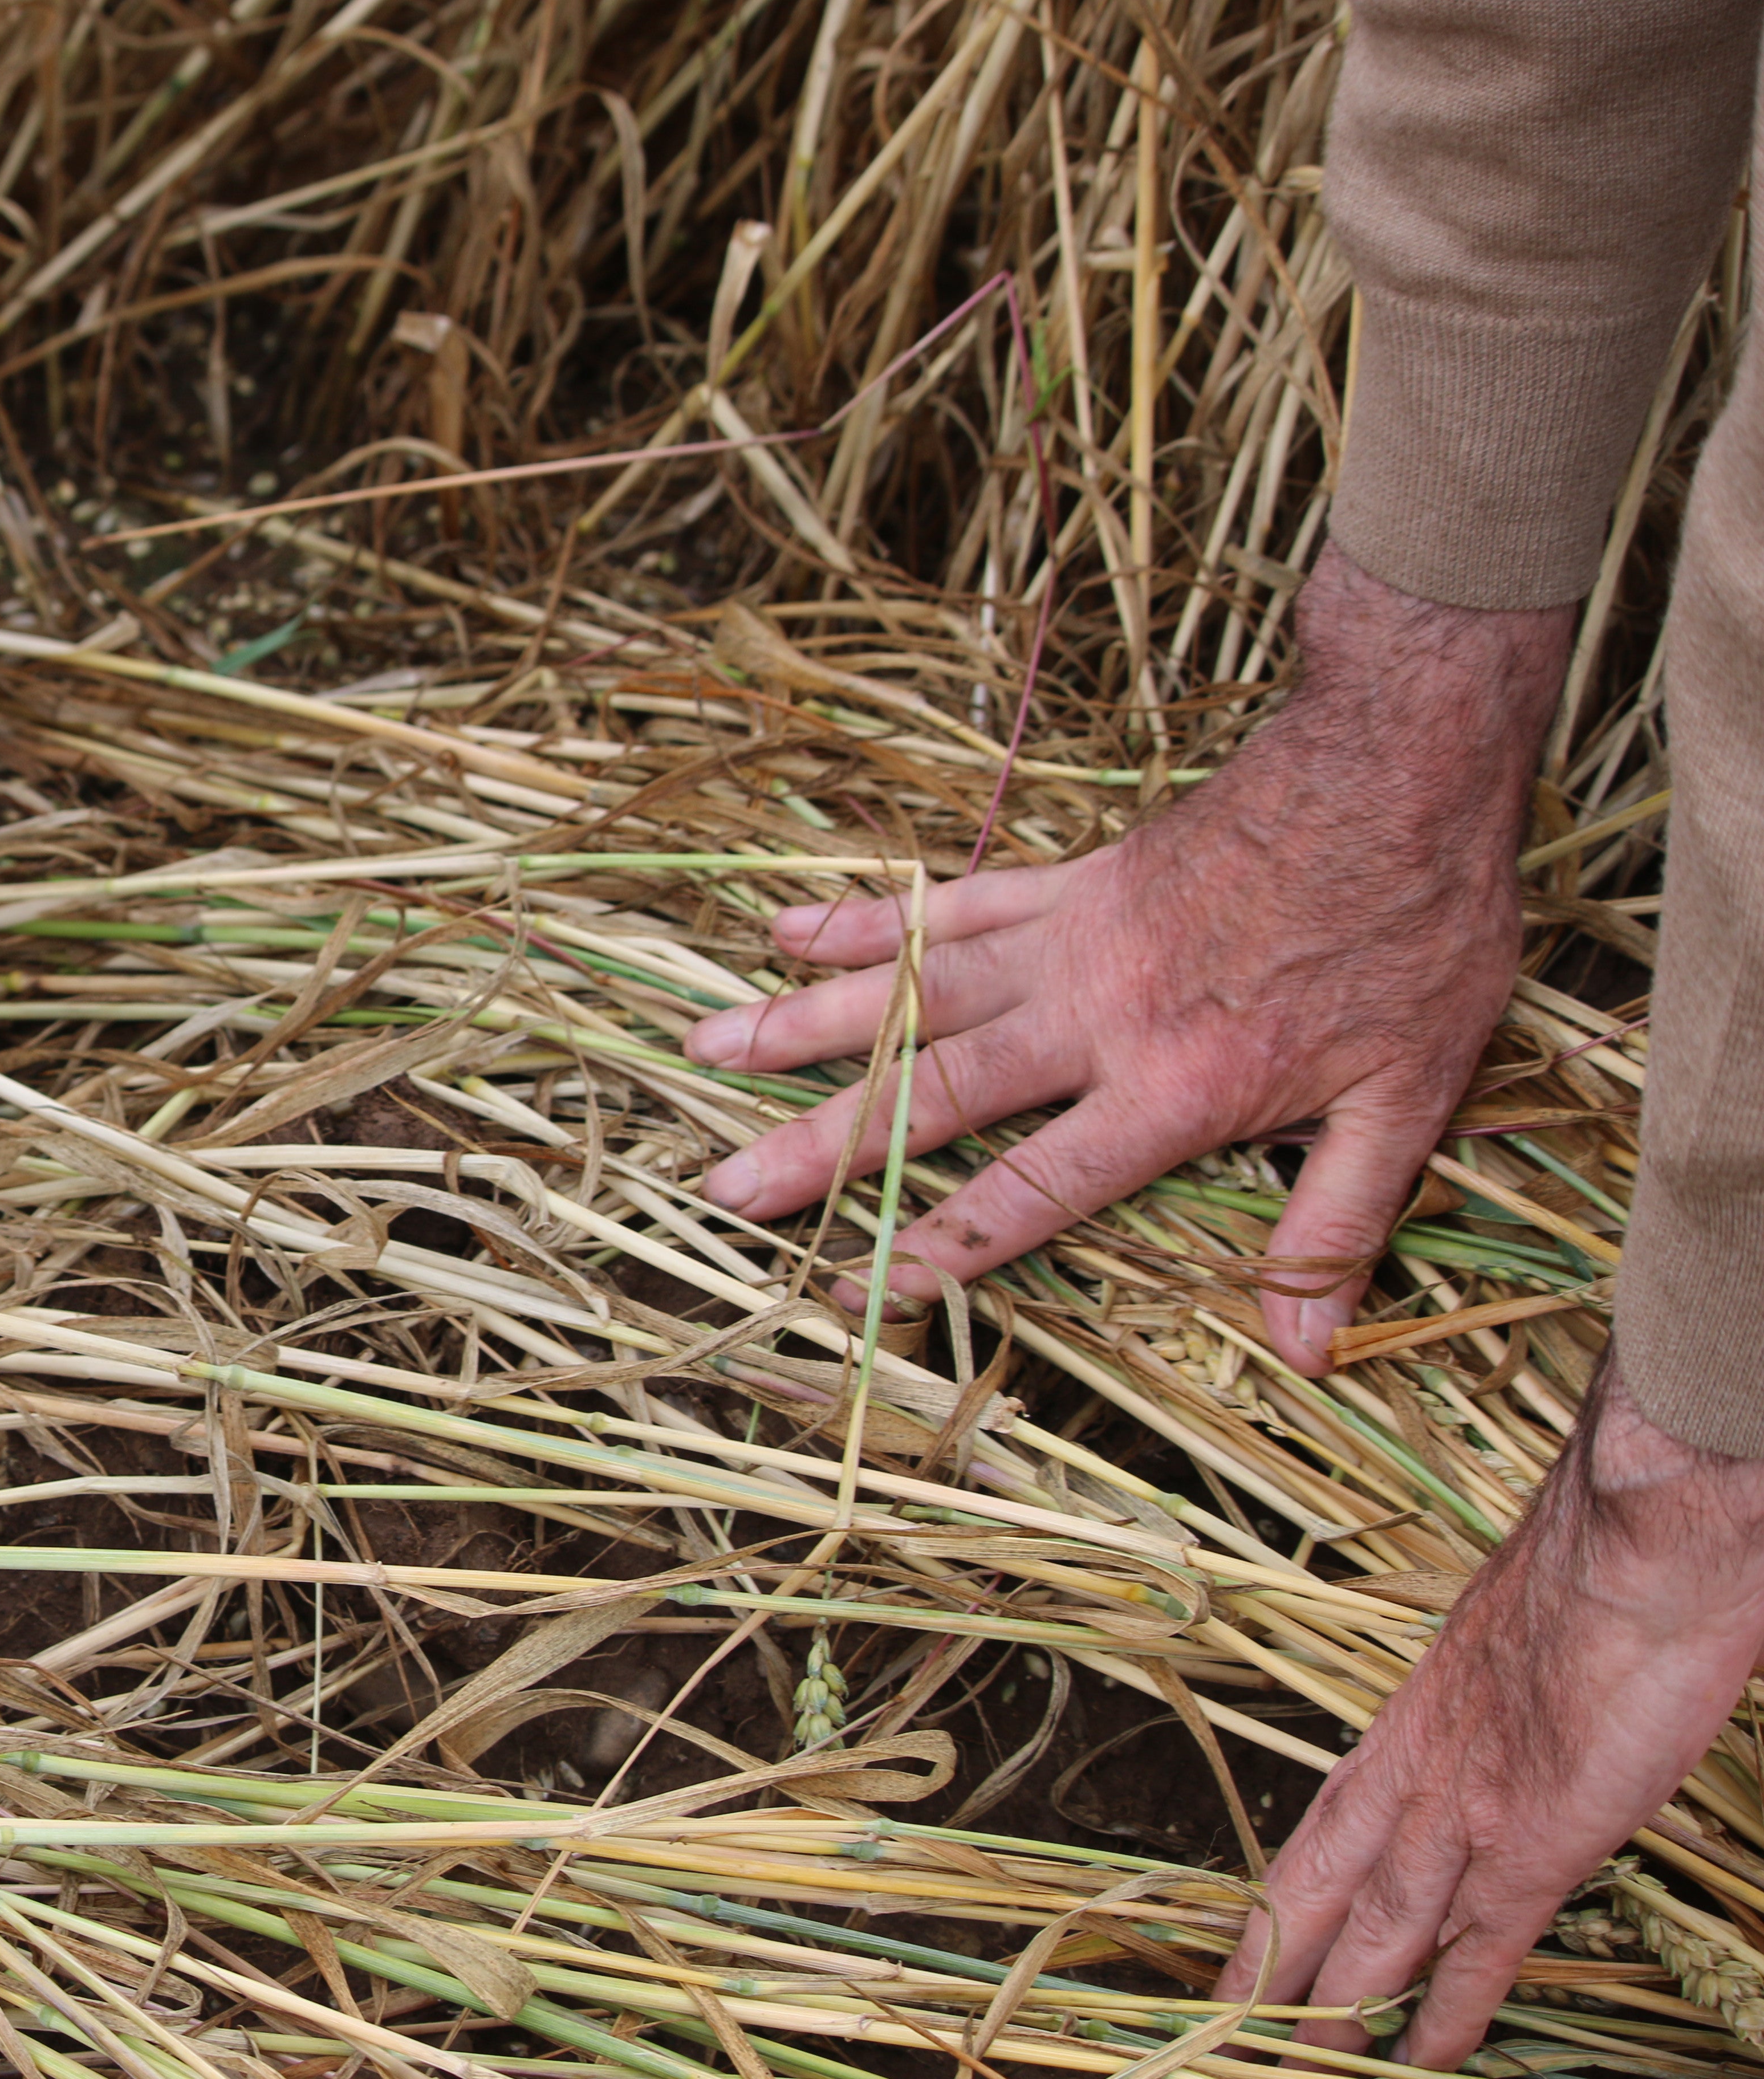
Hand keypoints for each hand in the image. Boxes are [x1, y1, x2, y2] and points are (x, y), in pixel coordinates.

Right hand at [683, 544, 1567, 1371]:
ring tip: (708, 1046)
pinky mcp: (1068, 879)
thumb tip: (1308, 1352)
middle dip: (821, 1145)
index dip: (942, 1247)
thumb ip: (1339, 1224)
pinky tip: (784, 927)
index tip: (857, 1290)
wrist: (1402, 771)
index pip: (1033, 1191)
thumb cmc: (1415, 938)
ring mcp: (1069, 941)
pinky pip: (948, 903)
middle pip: (933, 1094)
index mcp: (1172, 1091)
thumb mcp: (1409, 1100)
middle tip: (725, 1183)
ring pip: (913, 992)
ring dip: (804, 1021)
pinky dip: (864, 918)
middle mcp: (1095, 1019)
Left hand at [1214, 1362, 1763, 2065]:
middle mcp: (1419, 1770)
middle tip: (1225, 2032)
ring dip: (1336, 2008)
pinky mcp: (1536, 1840)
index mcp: (1410, 1719)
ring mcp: (1469, 1810)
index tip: (1248, 1945)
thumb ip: (1497, 1692)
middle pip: (1320, 1889)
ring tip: (1292, 2066)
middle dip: (1272, 1970)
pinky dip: (1448, 2012)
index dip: (1283, 1897)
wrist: (1640, 1538)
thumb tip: (1508, 1711)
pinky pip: (1481, 1949)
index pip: (1324, 1826)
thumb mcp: (1517, 1636)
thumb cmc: (1594, 1572)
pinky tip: (1425, 2061)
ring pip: (1380, 1932)